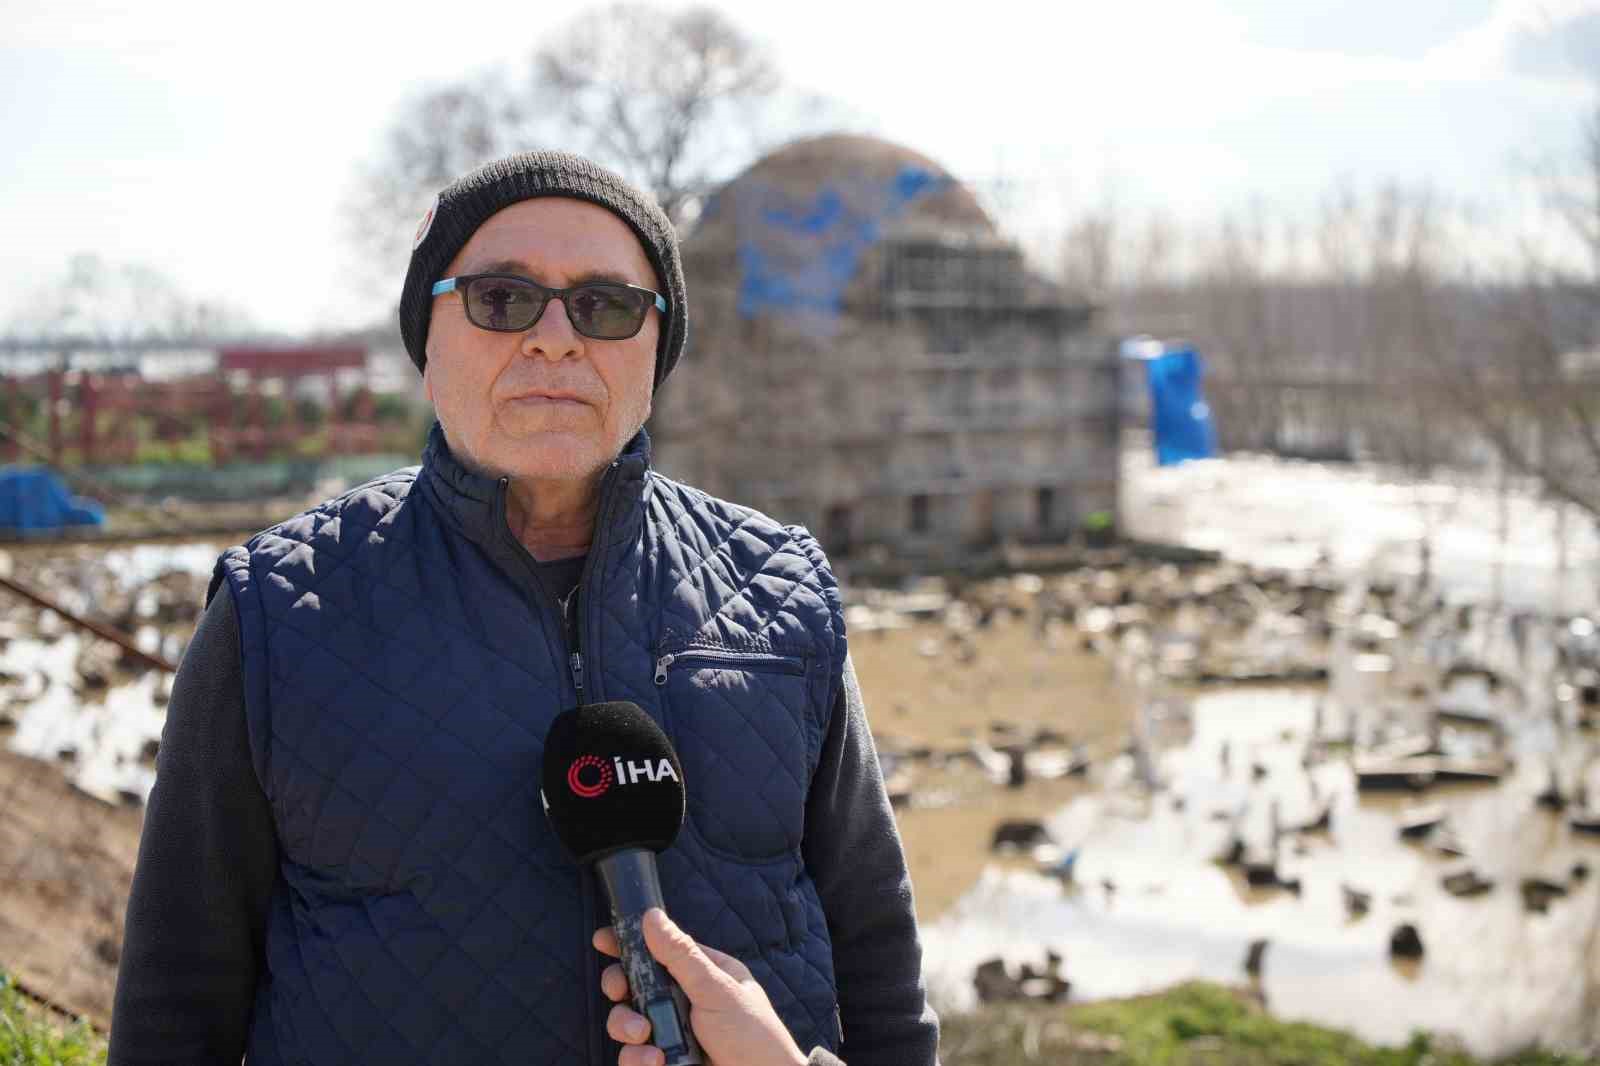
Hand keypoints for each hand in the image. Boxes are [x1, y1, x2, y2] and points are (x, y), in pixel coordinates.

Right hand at [593, 908, 808, 1065]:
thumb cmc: (754, 1038)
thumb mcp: (717, 990)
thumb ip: (682, 955)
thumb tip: (652, 916)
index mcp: (702, 974)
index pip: (660, 950)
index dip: (629, 943)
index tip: (602, 940)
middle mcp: (683, 1000)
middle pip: (634, 984)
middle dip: (620, 987)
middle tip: (619, 991)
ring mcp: (672, 1033)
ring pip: (627, 1021)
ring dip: (626, 1027)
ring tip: (644, 1036)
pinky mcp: (664, 1062)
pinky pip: (634, 1056)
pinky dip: (637, 1058)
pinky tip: (656, 1062)